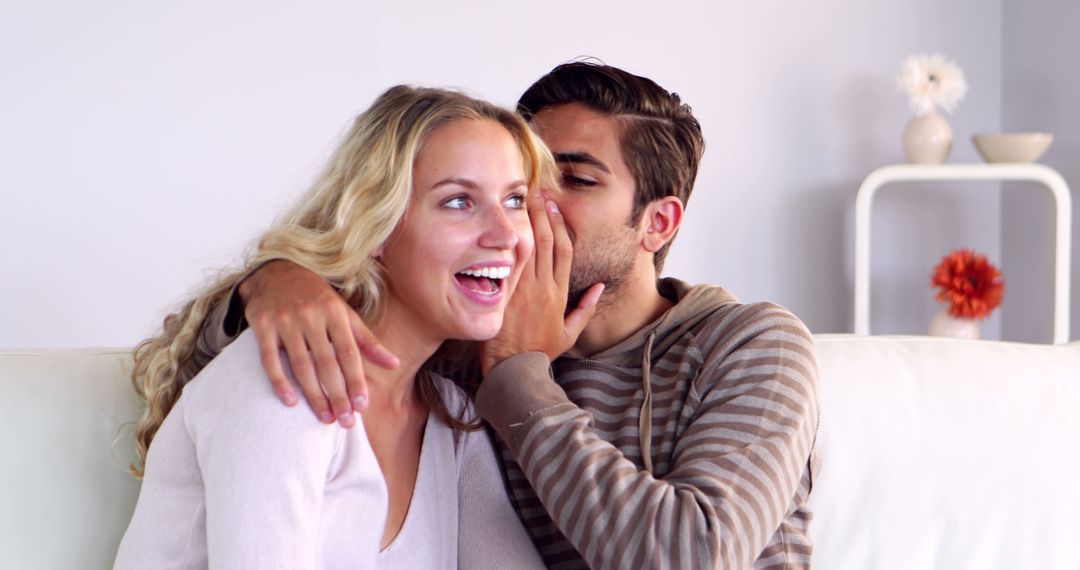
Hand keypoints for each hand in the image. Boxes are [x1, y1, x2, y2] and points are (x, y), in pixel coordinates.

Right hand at [239, 260, 398, 426]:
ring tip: (325, 417)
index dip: (356, 381)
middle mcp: (312, 316)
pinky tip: (291, 401)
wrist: (277, 270)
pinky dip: (280, 381)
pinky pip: (270, 359)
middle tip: (345, 421)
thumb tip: (394, 364)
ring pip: (301, 364)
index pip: (349, 353)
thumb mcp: (345, 314)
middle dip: (337, 395)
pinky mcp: (263, 325)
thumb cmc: (318, 298)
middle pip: (326, 363)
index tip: (362, 406)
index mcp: (336, 313)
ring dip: (313, 394)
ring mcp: (286, 320)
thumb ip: (368, 341)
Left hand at [480, 191, 604, 374]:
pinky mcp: (505, 293)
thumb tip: (598, 287)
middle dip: (544, 214)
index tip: (555, 207)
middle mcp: (544, 287)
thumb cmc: (539, 352)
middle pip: (548, 242)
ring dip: (528, 220)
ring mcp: (524, 289)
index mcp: (560, 294)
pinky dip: (511, 241)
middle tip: (538, 192)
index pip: (564, 251)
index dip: (561, 226)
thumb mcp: (569, 334)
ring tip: (523, 198)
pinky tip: (507, 222)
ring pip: (530, 247)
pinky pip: (510, 262)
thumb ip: (585, 309)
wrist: (513, 368)